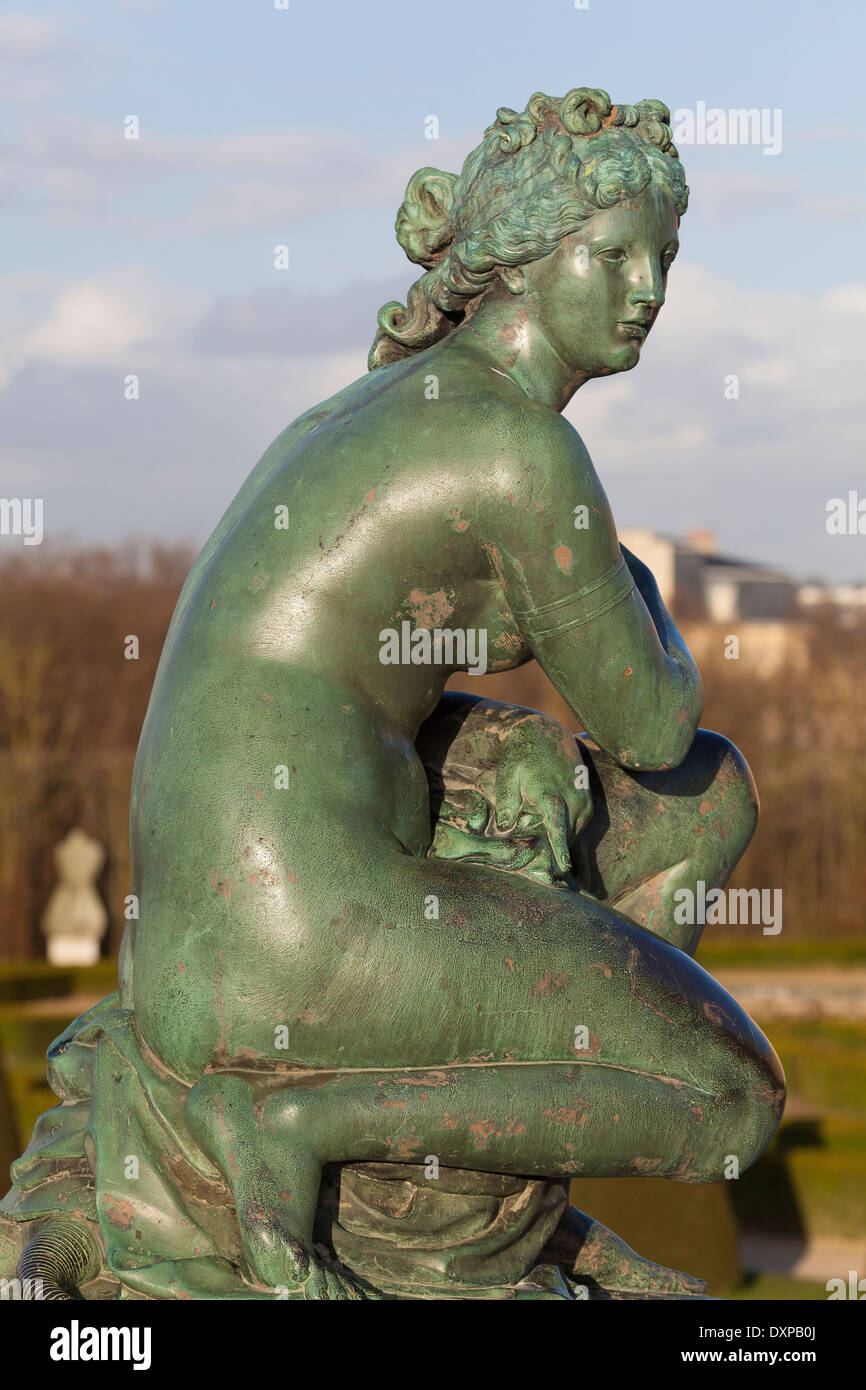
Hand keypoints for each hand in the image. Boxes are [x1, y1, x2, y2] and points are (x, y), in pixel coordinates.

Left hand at [487, 714, 591, 877]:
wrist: (547, 733)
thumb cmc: (522, 755)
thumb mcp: (508, 773)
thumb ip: (506, 801)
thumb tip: (504, 828)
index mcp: (550, 793)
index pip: (557, 826)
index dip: (561, 848)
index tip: (565, 868)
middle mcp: (572, 797)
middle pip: (568, 835)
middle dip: (558, 854)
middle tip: (549, 875)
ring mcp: (582, 799)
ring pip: (577, 833)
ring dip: (566, 846)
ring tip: (558, 865)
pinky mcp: (587, 799)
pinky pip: (582, 825)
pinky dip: (573, 836)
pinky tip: (565, 847)